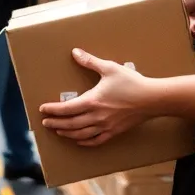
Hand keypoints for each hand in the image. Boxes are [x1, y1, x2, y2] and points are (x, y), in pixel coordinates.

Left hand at [39, 49, 154, 146]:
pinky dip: (84, 141)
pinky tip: (78, 140)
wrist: (152, 99)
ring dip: (67, 133)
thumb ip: (90, 61)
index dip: (53, 110)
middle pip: (70, 124)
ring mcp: (106, 127)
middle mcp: (97, 117)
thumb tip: (74, 52)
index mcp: (93, 101)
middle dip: (56, 124)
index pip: (66, 109)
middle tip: (45, 123)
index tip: (43, 110)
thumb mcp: (109, 68)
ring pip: (81, 134)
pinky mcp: (114, 132)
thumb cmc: (131, 82)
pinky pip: (96, 141)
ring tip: (58, 131)